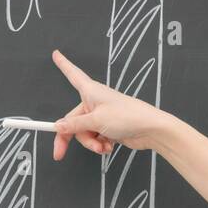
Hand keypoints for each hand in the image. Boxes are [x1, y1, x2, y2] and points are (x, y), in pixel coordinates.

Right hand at [49, 49, 171, 159]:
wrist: (151, 130)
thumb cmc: (127, 116)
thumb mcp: (96, 121)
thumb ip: (74, 125)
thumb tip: (58, 126)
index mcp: (90, 91)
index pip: (72, 74)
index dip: (64, 65)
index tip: (56, 54)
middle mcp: (94, 102)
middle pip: (72, 121)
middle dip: (69, 138)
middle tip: (59, 154)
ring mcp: (101, 116)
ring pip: (84, 133)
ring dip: (91, 143)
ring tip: (102, 146)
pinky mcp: (108, 128)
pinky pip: (95, 138)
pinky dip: (100, 144)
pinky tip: (108, 146)